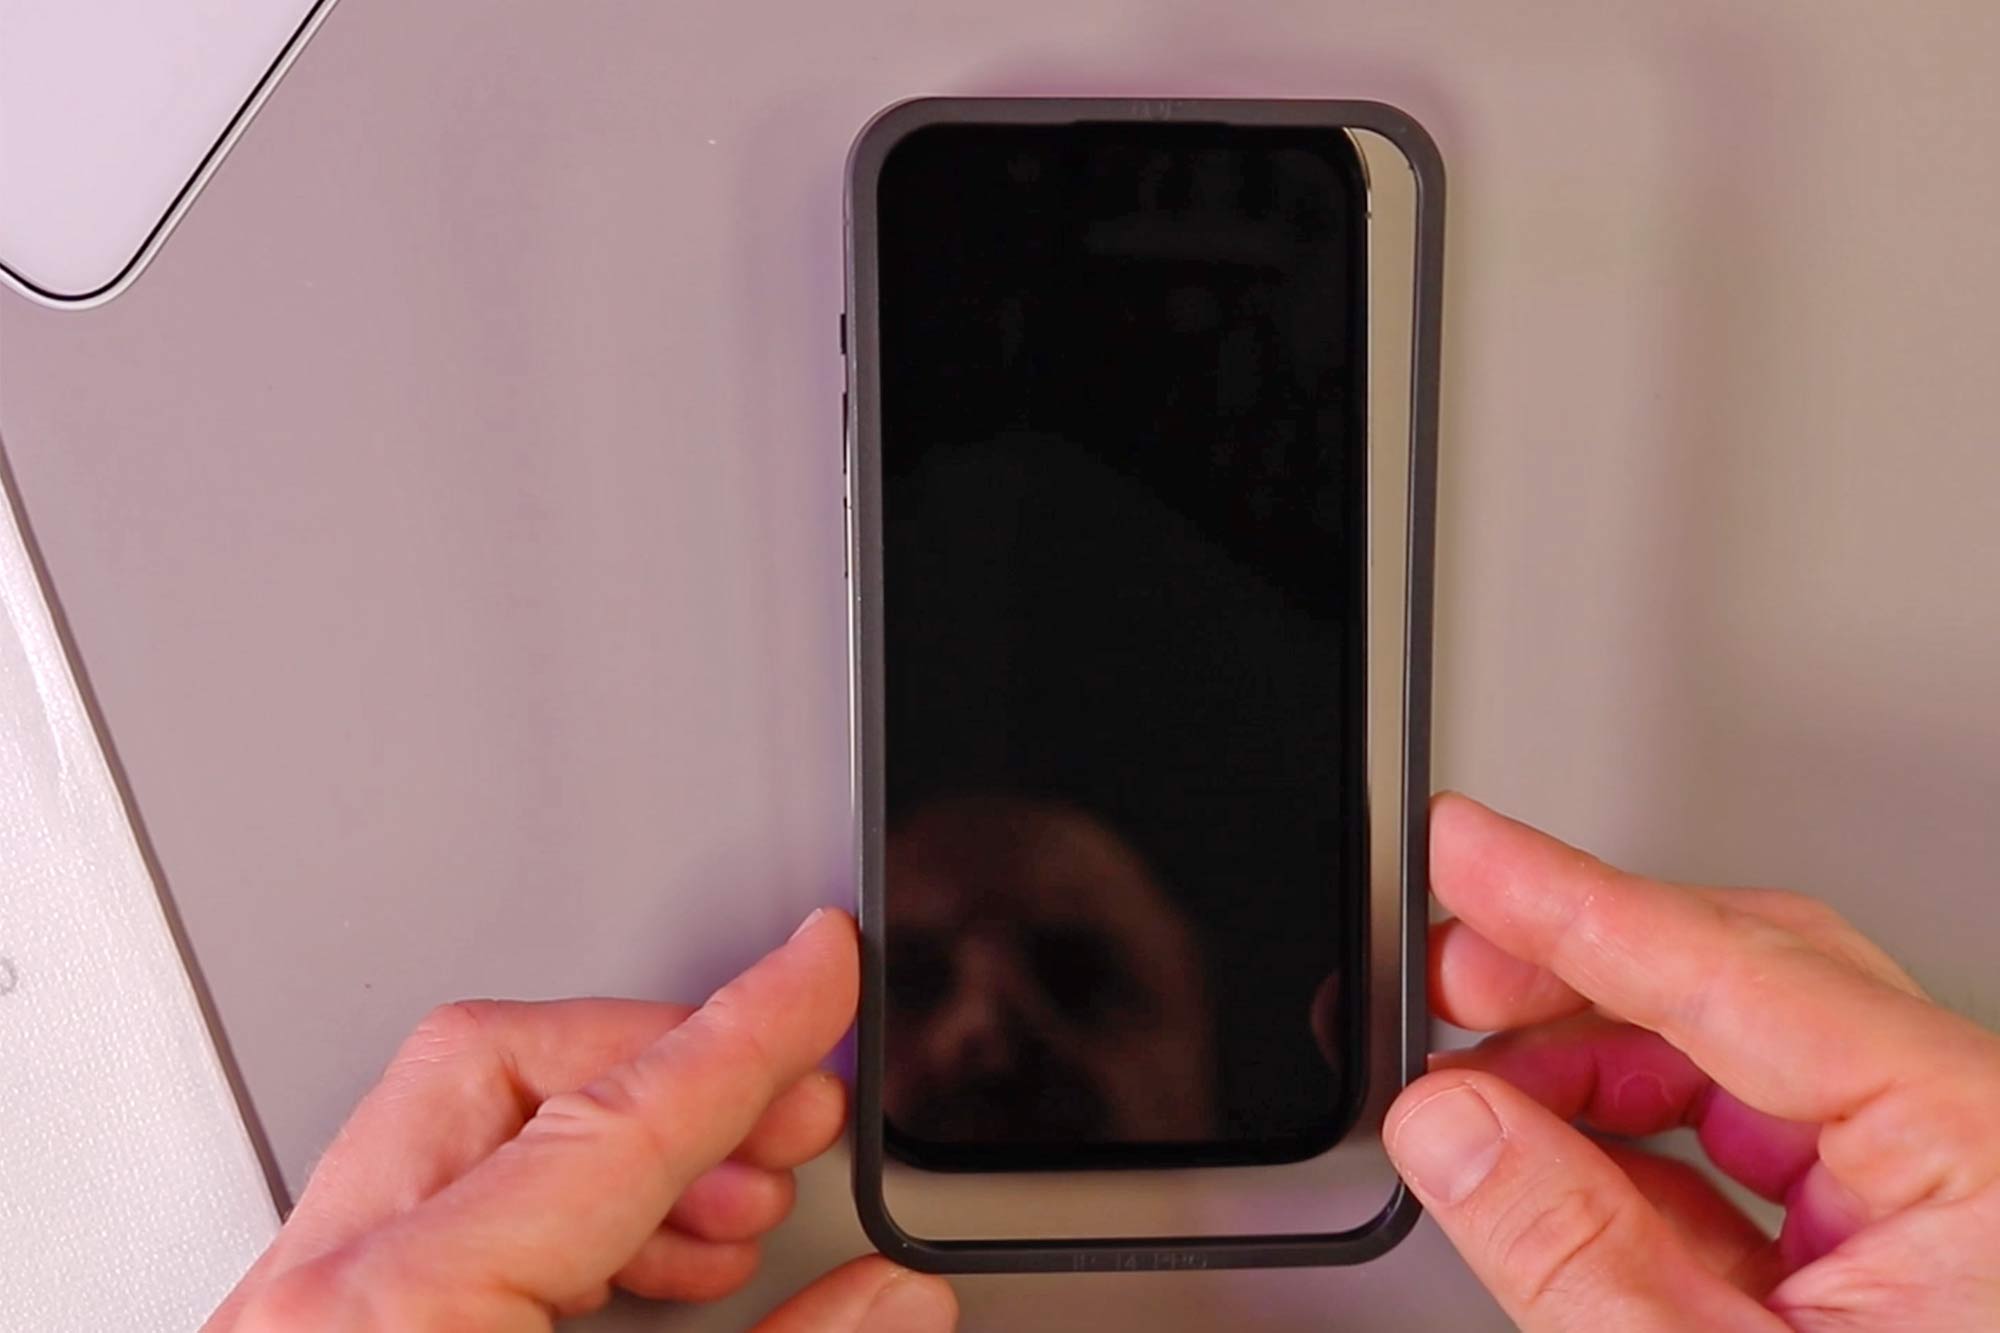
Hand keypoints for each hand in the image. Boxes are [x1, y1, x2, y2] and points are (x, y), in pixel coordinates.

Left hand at [204, 909, 956, 1332]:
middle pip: (495, 1067)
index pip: (615, 1121)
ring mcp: (298, 1320)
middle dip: (663, 1063)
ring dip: (619, 1144)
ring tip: (736, 1209)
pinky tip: (649, 1265)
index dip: (746, 1032)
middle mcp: (317, 1301)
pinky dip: (554, 1207)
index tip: (824, 964)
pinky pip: (430, 1209)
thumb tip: (894, 1298)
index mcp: (395, 1315)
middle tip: (793, 1103)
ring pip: (454, 1127)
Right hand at [1383, 795, 1999, 1330]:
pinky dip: (1631, 1154)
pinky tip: (1541, 1162)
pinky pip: (1754, 1161)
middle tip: (1442, 973)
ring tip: (1470, 1093)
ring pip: (1743, 1068)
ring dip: (1588, 1069)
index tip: (1462, 850)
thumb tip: (1454, 1126)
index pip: (1742, 973)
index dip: (1573, 901)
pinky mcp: (1905, 1258)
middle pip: (1750, 984)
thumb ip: (1581, 1254)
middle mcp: (1977, 1153)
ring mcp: (1944, 1204)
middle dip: (1572, 972)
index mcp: (1985, 1157)